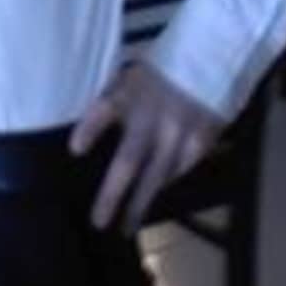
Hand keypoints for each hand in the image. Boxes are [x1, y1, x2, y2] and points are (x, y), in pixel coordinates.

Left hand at [70, 61, 221, 232]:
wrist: (210, 60)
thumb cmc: (162, 71)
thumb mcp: (130, 77)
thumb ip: (112, 104)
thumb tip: (83, 140)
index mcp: (131, 94)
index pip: (105, 111)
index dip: (89, 129)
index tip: (75, 150)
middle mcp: (153, 117)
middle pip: (129, 161)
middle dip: (113, 195)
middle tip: (99, 222)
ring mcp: (179, 133)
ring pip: (157, 177)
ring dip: (141, 202)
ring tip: (128, 225)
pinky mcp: (201, 142)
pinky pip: (180, 170)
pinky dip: (165, 184)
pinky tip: (155, 196)